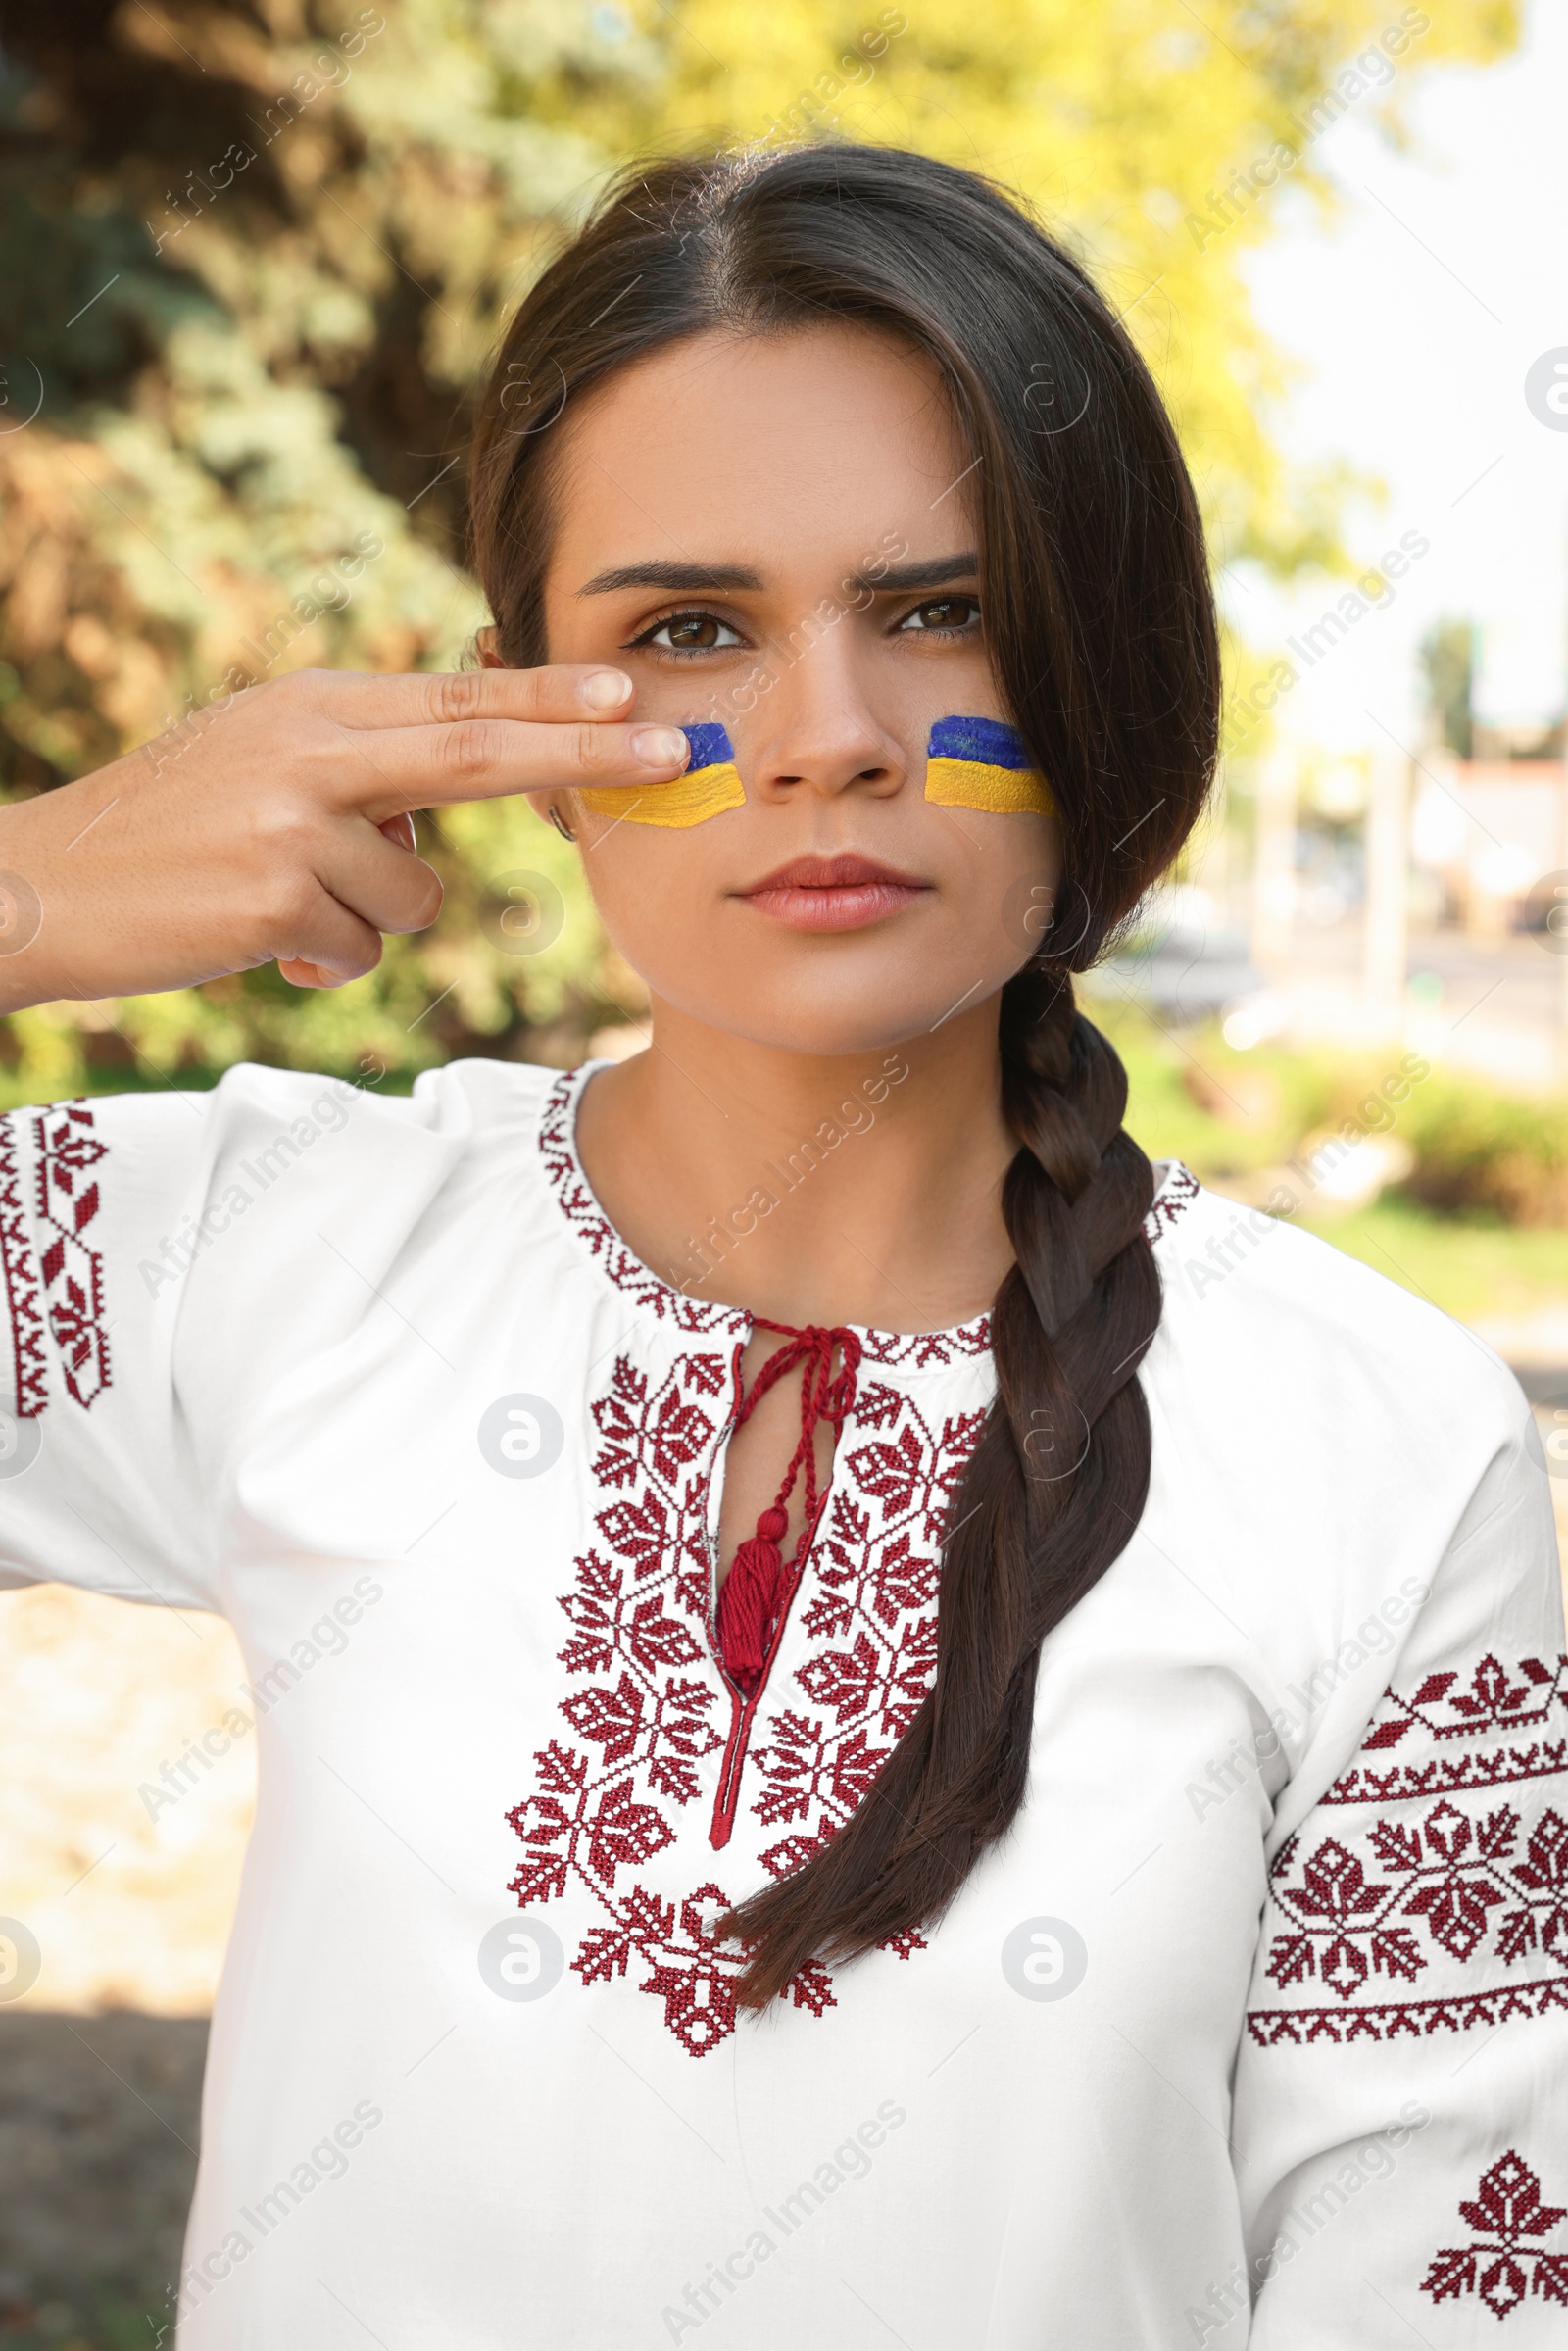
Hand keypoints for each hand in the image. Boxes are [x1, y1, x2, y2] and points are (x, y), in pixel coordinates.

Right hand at [0, 664, 689, 1006]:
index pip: (452, 698)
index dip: (546, 696)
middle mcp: (310, 748)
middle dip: (586, 753)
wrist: (43, 885)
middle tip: (675, 751)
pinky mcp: (278, 896)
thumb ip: (354, 770)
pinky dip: (322, 959)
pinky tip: (251, 936)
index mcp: (312, 708)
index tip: (627, 688)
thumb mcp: (256, 763)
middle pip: (477, 751)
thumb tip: (436, 826)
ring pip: (417, 894)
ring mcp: (295, 820)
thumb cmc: (165, 835)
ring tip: (279, 905)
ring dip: (369, 921)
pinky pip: (361, 948)